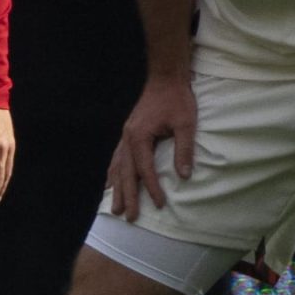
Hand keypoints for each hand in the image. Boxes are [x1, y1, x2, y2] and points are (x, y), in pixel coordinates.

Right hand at [106, 76, 196, 221]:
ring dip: (117, 188)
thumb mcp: (185, 123)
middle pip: (126, 173)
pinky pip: (116, 157)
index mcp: (140, 136)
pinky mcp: (128, 132)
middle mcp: (128, 137)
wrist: (165, 77)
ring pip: (117, 167)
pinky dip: (112, 172)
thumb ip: (183, 150)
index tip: (160, 204)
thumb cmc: (177, 98)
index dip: (152, 188)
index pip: (145, 169)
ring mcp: (125, 135)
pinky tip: (109, 183)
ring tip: (114, 208)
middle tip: (129, 217)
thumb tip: (184, 176)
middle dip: (128, 196)